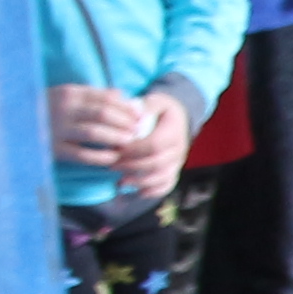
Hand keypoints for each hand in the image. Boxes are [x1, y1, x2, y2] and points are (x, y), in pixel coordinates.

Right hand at [44, 80, 151, 172]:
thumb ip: (95, 96)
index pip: (105, 98)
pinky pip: (82, 154)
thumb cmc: (49, 109)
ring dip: (116, 138)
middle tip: (138, 131)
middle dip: (125, 123)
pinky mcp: (53, 149)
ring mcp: (57, 129)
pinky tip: (113, 158)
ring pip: (94, 132)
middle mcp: (63, 108)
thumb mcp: (68, 96)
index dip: (126, 107)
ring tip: (129, 142)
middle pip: (103, 113)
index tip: (140, 115)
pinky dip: (101, 156)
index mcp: (69, 93)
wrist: (14, 123)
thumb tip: (125, 97)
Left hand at [112, 87, 191, 201]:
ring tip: (121, 182)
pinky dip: (154, 191)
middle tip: (113, 165)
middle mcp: (179, 148)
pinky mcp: (175, 170)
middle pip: (157, 163)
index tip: (116, 149)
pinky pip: (167, 185)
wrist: (178, 118)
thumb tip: (134, 116)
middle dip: (132, 166)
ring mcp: (178, 161)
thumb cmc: (161, 109)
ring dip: (140, 182)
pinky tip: (139, 192)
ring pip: (162, 177)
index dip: (134, 150)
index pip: (155, 144)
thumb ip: (144, 107)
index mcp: (174, 131)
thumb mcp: (155, 100)